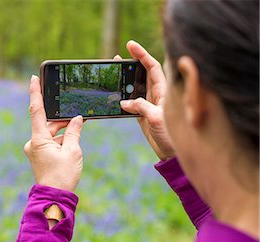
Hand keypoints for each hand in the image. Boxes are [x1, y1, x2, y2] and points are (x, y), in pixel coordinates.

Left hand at [24, 75, 83, 191]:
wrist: (54, 198)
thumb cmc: (62, 176)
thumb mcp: (72, 151)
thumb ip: (74, 132)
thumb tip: (76, 119)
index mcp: (38, 139)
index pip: (36, 110)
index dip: (35, 93)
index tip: (33, 78)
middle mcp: (34, 143)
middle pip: (48, 123)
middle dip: (62, 119)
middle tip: (76, 115)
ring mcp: (36, 150)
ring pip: (51, 134)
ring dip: (64, 133)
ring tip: (78, 133)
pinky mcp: (40, 156)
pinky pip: (50, 142)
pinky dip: (61, 141)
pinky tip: (72, 144)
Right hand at [119, 41, 174, 160]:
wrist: (171, 153)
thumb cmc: (171, 136)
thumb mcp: (156, 119)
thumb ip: (141, 107)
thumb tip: (124, 102)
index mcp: (163, 91)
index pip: (152, 67)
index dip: (142, 55)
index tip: (130, 45)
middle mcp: (157, 95)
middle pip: (143, 74)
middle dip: (131, 64)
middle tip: (117, 58)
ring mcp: (149, 104)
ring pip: (136, 87)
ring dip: (125, 80)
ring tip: (114, 72)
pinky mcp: (143, 114)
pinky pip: (131, 101)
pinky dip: (122, 97)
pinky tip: (115, 95)